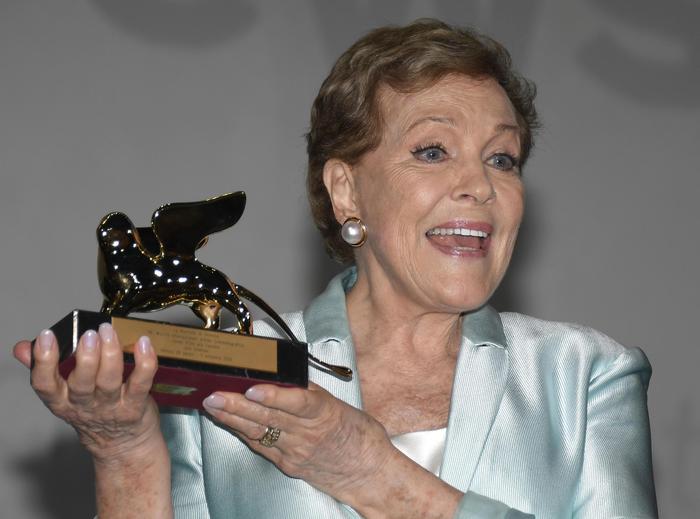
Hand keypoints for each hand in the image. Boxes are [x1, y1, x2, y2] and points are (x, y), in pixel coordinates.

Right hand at [13, 324, 162, 462]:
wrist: (123, 445)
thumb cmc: (94, 412)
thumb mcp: (64, 395)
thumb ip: (46, 369)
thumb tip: (23, 348)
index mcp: (62, 401)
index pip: (45, 385)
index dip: (43, 361)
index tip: (46, 336)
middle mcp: (85, 406)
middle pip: (82, 383)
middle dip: (86, 357)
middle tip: (89, 334)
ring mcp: (112, 408)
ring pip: (110, 381)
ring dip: (111, 354)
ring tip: (109, 332)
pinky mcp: (135, 407)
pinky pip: (141, 383)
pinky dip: (144, 362)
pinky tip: (143, 343)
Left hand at [202, 383, 393, 503]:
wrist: (367, 471)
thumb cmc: (358, 434)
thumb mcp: (339, 404)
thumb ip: (309, 391)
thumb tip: (282, 375)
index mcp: (324, 414)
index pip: (296, 403)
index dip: (273, 397)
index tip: (253, 390)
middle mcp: (307, 435)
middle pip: (268, 419)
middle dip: (237, 406)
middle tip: (214, 394)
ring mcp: (294, 452)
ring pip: (258, 432)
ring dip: (232, 418)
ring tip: (212, 405)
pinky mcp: (287, 464)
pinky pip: (261, 445)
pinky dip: (242, 432)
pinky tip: (227, 421)